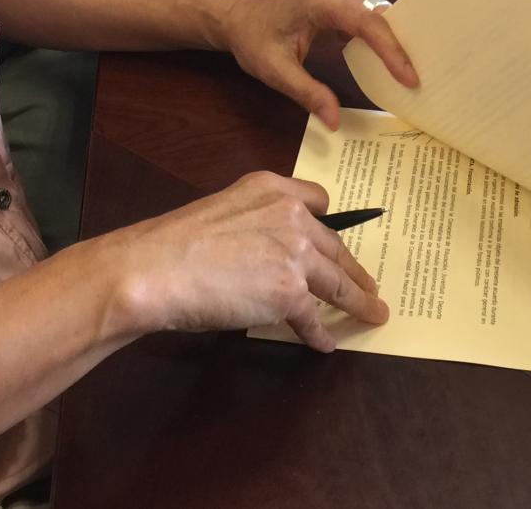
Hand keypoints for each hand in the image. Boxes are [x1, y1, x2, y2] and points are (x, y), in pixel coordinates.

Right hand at [109, 172, 387, 350]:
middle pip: (333, 246)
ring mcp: (295, 253)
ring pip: (338, 283)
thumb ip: (253, 224)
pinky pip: (314, 318)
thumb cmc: (176, 242)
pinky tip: (323, 343)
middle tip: (366, 285)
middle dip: (352, 269)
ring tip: (372, 313)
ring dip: (358, 302)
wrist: (158, 267)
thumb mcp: (222, 212)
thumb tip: (267, 255)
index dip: (330, 224)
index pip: (318, 199)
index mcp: (269, 188)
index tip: (336, 238)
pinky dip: (320, 334)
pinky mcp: (292, 292)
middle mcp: (290, 214)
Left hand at [217, 0, 417, 128]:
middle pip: (381, 19)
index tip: (410, 78)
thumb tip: (334, 121)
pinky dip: (383, 39)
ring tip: (416, 71)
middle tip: (426, 78)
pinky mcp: (341, 5)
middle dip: (404, 46)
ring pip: (379, 17)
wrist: (238, 18)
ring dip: (396, 42)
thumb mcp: (276, 71)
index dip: (392, 51)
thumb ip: (307, 94)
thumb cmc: (254, 39)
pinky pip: (370, 19)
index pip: (368, 25)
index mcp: (323, 3)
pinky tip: (392, 63)